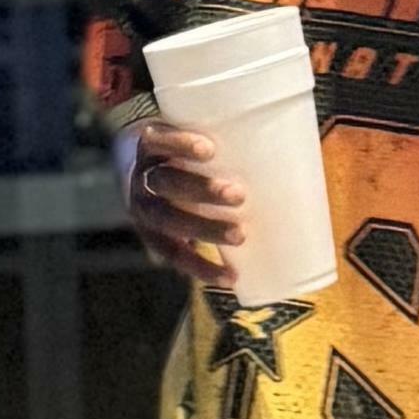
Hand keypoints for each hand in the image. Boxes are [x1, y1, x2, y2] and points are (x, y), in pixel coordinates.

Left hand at [118, 119, 242, 291]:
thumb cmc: (181, 181)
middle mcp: (145, 203)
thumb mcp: (192, 207)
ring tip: (236, 194)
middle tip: (240, 234)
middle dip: (205, 228)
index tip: (233, 278)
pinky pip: (158, 144)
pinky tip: (207, 151)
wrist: (140, 143)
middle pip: (170, 219)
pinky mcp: (146, 140)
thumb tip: (278, 228)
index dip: (200, 268)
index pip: (174, 253)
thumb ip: (221, 218)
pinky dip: (181, 147)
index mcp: (154, 228)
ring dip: (201, 190)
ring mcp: (144, 172)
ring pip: (167, 183)